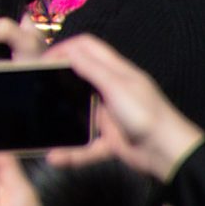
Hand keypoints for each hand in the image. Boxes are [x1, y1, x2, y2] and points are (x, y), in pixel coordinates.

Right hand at [41, 32, 204, 180]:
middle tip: (35, 86)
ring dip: (63, 117)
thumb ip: (92, 68)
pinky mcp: (111, 140)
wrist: (169, 154)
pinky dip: (73, 153)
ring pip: (80, 112)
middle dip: (59, 79)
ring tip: (41, 120)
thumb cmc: (144, 114)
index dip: (65, 48)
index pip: (87, 47)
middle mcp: (111, 90)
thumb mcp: (117, 87)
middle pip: (81, 76)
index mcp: (115, 71)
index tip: (43, 61)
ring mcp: (111, 116)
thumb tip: (68, 50)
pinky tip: (55, 158)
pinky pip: (87, 146)